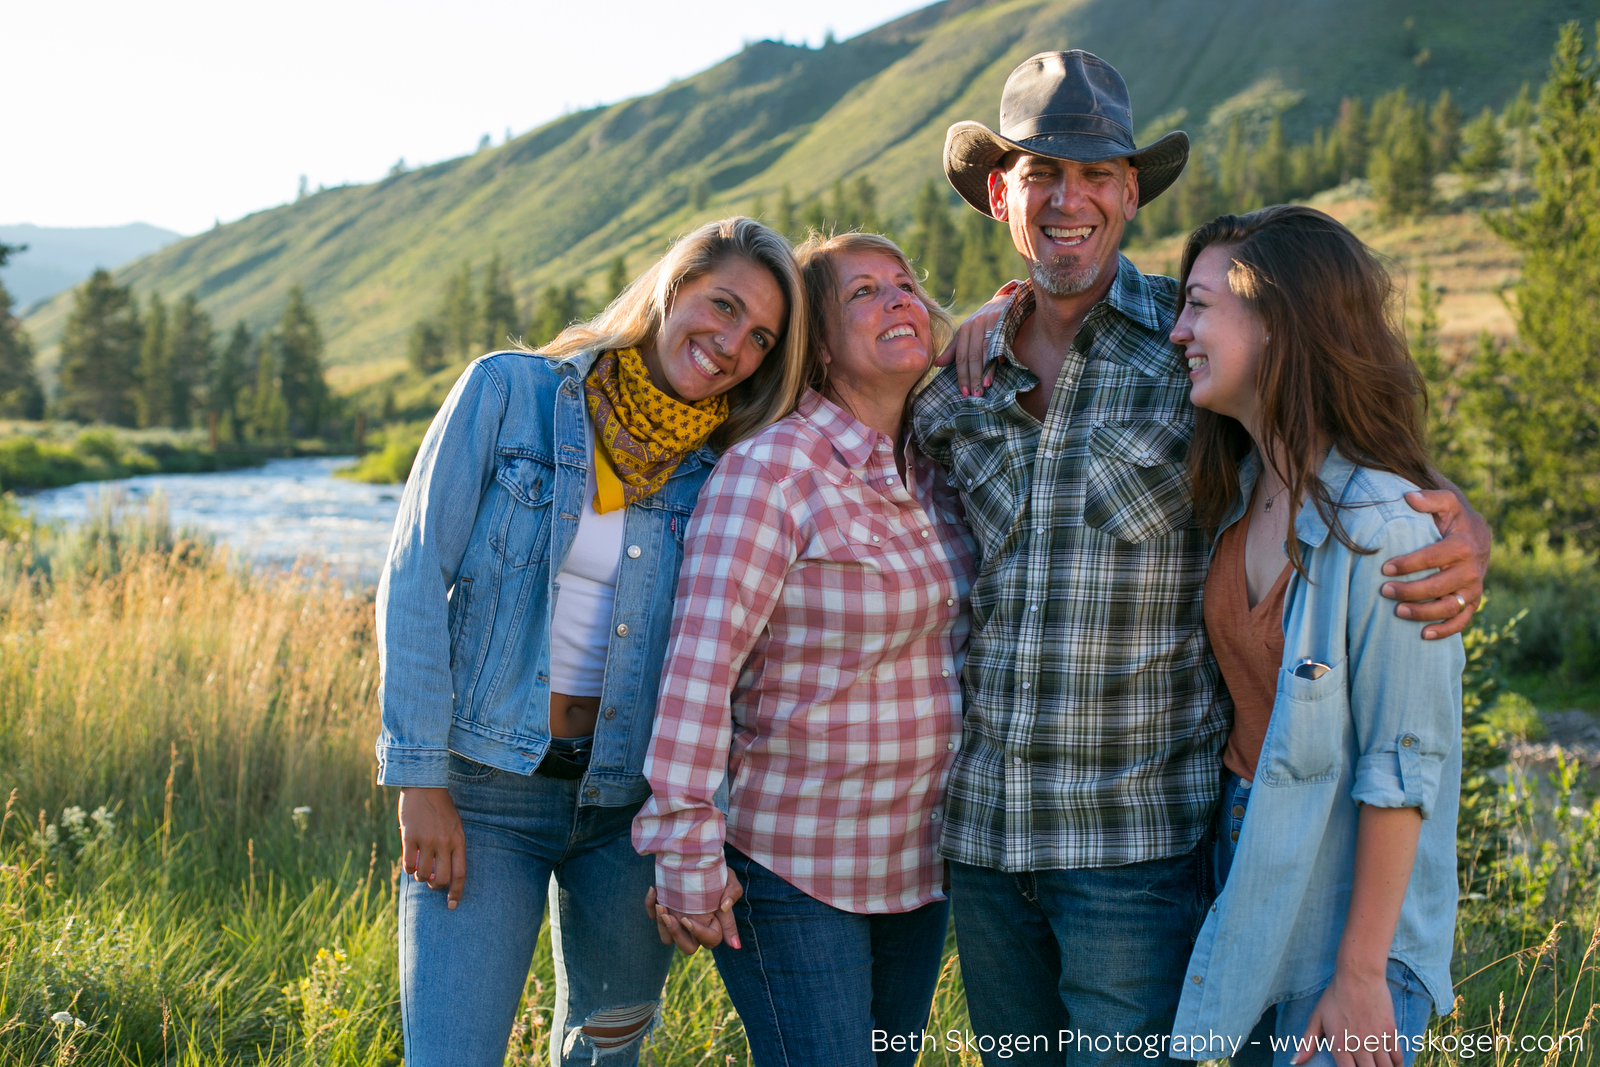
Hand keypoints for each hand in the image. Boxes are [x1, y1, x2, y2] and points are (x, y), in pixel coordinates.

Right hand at [398, 787, 466, 908]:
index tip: (451, 905)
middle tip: (429, 881)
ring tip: (418, 869)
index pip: (461, 873)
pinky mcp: (410, 836)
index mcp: (459, 840)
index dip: (456, 892)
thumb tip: (438, 875)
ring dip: (419, 877)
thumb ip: (450, 848)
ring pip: (422, 874)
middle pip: (441, 879)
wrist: (425, 785)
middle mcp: (445, 842)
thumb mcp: (454, 826)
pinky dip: (407, 869)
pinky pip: (407, 864)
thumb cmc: (440, 808)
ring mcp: (427, 839)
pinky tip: (408, 861)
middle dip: (434, 886)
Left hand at [644, 876, 743, 955]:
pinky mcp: (664, 910)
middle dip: (677, 935)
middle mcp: (695, 927)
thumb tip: (725, 908)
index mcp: (714, 923)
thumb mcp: (729, 880)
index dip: (699, 933)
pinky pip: (652, 916)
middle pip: (688, 947)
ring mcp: (678, 920)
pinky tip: (654, 890)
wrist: (698, 858)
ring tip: (660, 906)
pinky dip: (650, 905)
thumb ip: (732, 893)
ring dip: (662, 925)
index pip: (711, 940)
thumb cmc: (717, 873)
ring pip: (667, 938)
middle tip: (669, 918)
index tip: (687, 920)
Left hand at [933, 281, 1019, 397]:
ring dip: (986, 369)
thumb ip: (954, 349)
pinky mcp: (1003, 320)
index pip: (960, 357)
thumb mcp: (966, 333)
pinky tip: (1000, 364)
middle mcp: (974, 325)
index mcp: (964, 330)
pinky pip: (1000, 339)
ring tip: (985, 385)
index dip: (962, 375)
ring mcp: (989, 322)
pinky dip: (999, 351)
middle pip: (972, 355)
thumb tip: (937, 365)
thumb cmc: (982, 322)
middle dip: (973, 376)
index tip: (964, 392)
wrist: (1003, 301)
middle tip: (975, 394)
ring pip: (985, 349)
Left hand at [1291, 968, 1401, 1066]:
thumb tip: (1295, 1062)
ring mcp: (1377, 1041)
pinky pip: (1398, 1057)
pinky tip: (1393, 1065)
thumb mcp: (1317, 1018)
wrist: (1358, 977)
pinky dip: (1397, 1065)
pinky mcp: (1391, 1033)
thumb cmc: (1335, 996)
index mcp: (1340, 1046)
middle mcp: (1360, 1047)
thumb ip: (1307, 1042)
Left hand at [1379, 488, 1490, 639]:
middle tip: (1384, 591)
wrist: (1477, 534)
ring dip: (1424, 613)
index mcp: (1464, 545)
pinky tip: (1424, 635)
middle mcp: (1472, 570)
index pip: (1433, 557)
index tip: (1385, 569)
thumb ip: (1430, 499)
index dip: (1409, 564)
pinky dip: (1445, 631)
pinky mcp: (1473, 602)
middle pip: (1439, 586)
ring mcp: (1473, 588)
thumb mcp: (1447, 503)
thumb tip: (1408, 497)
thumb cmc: (1454, 518)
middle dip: (1410, 591)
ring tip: (1398, 611)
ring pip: (1449, 607)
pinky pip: (1462, 621)